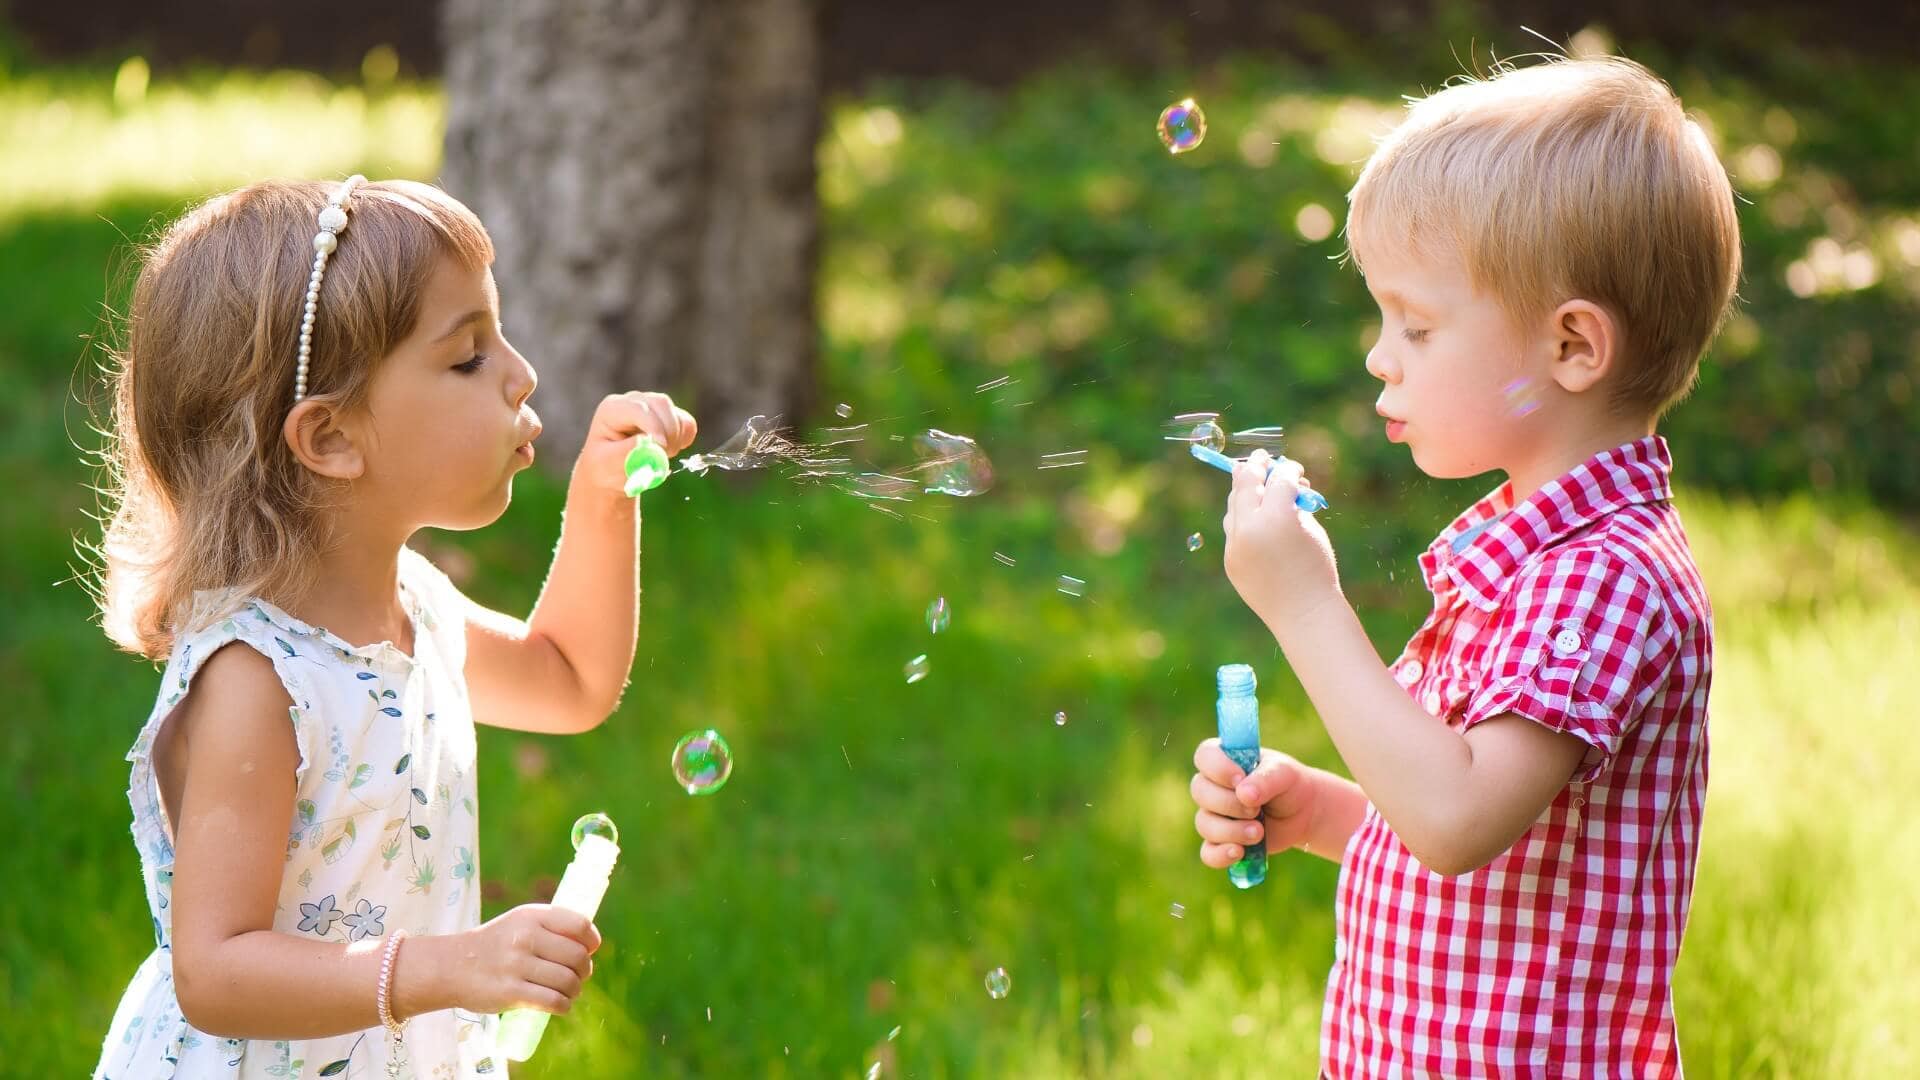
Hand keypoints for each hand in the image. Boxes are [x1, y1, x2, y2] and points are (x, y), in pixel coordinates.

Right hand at [449, 904, 601, 1014]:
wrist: (451, 966)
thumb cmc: (495, 945)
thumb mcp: (519, 922)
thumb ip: (552, 926)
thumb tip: (590, 944)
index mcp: (532, 916)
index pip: (580, 925)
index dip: (592, 941)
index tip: (590, 950)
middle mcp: (526, 938)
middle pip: (578, 956)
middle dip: (585, 970)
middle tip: (578, 976)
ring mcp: (517, 965)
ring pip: (568, 981)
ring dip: (575, 990)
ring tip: (568, 992)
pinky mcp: (511, 993)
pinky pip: (554, 1001)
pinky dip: (564, 1006)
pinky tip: (560, 1005)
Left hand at [577, 390, 697, 496]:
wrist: (612, 471)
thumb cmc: (606, 467)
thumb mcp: (608, 463)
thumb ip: (626, 452)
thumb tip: (649, 441)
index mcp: (612, 409)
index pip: (638, 408)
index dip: (653, 426)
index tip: (661, 447)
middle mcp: (633, 402)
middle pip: (661, 404)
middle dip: (668, 431)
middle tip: (666, 455)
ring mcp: (652, 407)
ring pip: (676, 414)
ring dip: (676, 438)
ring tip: (662, 456)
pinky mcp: (668, 416)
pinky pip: (687, 423)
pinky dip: (685, 438)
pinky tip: (670, 451)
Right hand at [1191, 737, 1323, 866]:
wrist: (1303, 812)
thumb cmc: (1288, 784)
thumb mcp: (1284, 774)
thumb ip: (1265, 779)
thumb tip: (1243, 794)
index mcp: (1224, 760)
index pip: (1204, 756)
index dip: (1217, 768)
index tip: (1239, 779)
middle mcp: (1213, 786)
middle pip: (1200, 792)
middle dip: (1229, 804)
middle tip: (1256, 809)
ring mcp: (1214, 815)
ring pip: (1204, 824)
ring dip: (1231, 830)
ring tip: (1259, 832)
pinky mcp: (1221, 842)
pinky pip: (1208, 852)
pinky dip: (1220, 855)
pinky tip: (1239, 852)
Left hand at [1221, 449, 1340, 630]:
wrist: (1304, 613)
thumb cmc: (1316, 567)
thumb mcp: (1310, 529)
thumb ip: (1291, 504)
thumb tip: (1275, 481)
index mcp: (1279, 518)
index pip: (1279, 480)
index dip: (1287, 470)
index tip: (1291, 467)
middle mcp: (1251, 529)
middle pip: (1246, 484)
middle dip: (1255, 467)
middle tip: (1261, 458)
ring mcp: (1235, 546)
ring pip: (1234, 506)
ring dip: (1244, 491)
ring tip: (1255, 482)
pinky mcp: (1230, 561)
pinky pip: (1232, 530)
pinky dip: (1242, 518)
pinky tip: (1252, 513)